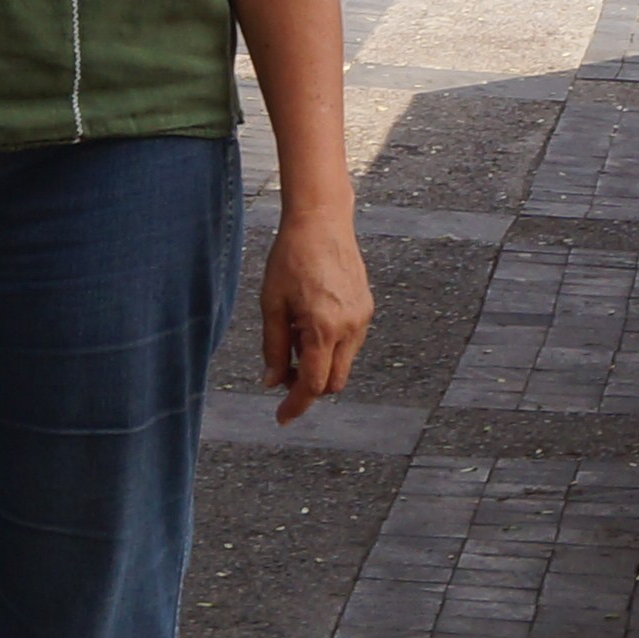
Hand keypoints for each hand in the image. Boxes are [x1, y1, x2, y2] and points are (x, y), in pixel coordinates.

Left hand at [259, 208, 372, 422]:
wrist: (321, 220)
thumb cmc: (291, 257)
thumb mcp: (272, 303)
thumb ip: (273, 347)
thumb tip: (272, 381)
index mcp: (323, 328)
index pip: (312, 384)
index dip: (295, 405)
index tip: (282, 417)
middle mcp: (349, 327)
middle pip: (333, 382)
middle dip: (308, 387)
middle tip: (282, 371)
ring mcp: (362, 317)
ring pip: (343, 363)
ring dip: (319, 365)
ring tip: (294, 334)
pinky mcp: (366, 307)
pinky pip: (350, 343)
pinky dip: (330, 347)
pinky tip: (310, 322)